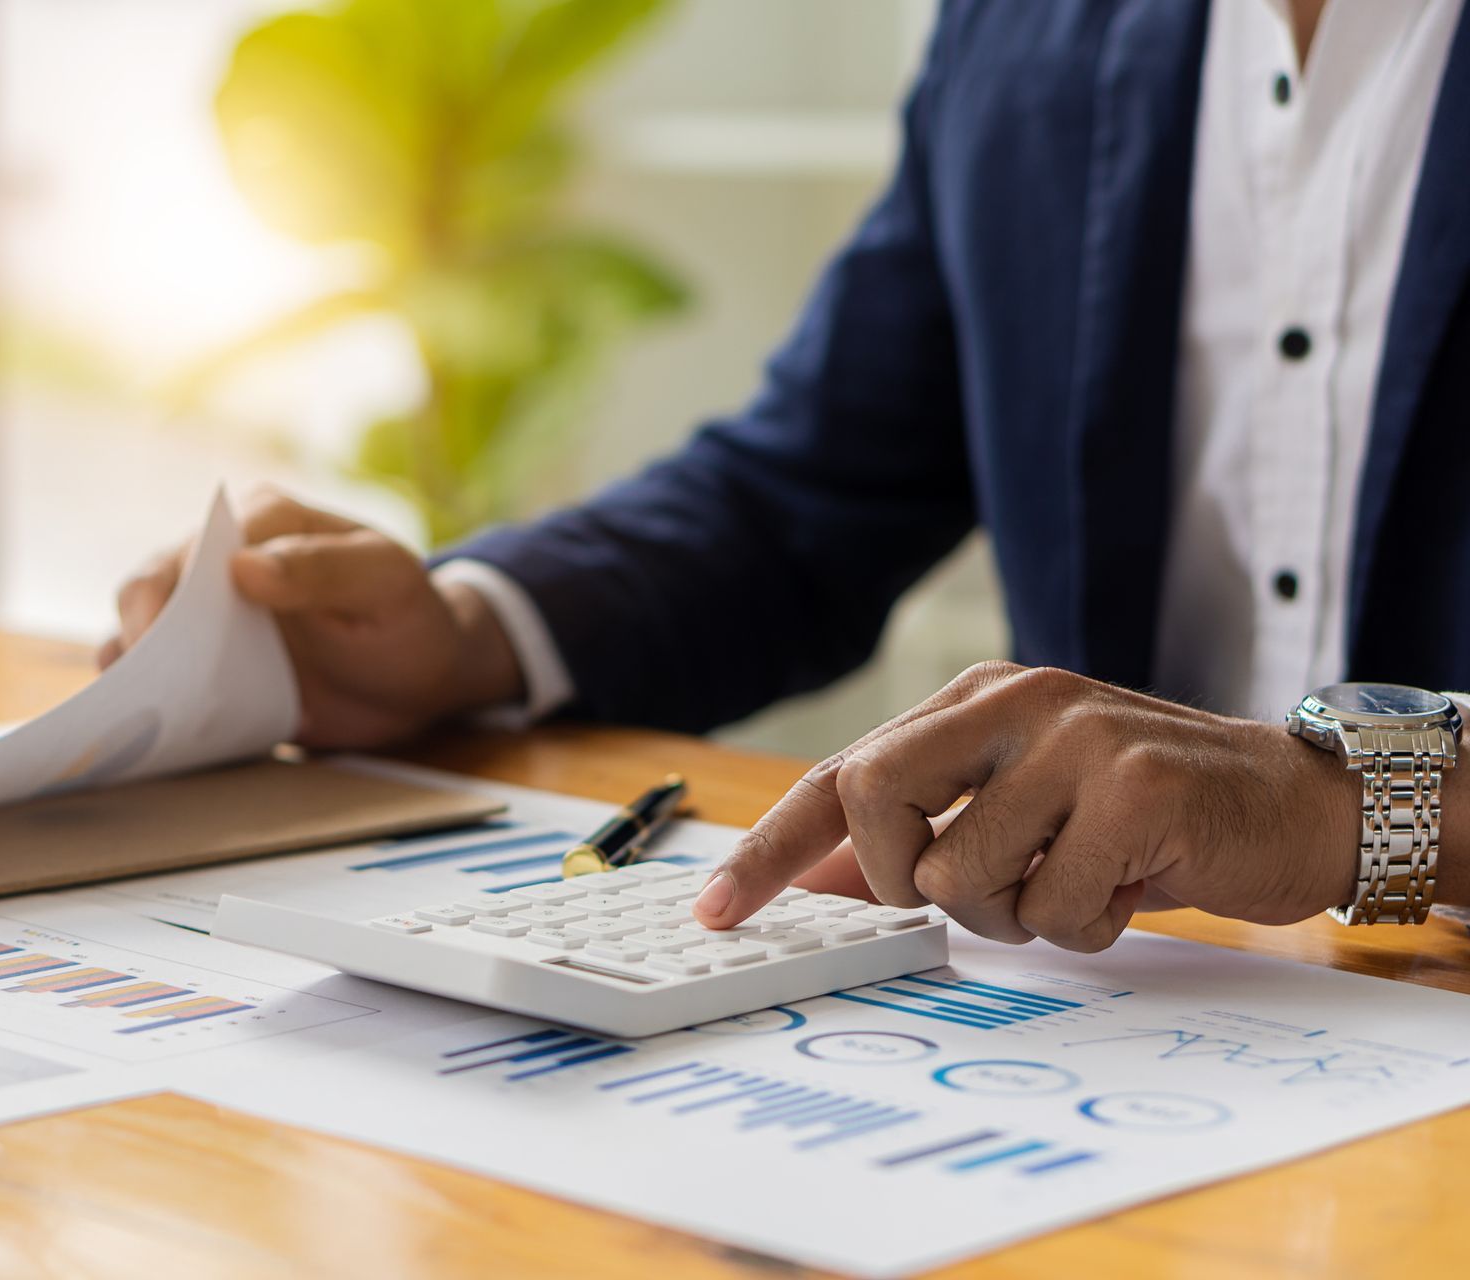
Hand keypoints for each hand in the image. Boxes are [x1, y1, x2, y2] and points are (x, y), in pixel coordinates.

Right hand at [98, 485, 523, 748]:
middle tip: (143, 691)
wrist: (422, 678)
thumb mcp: (387, 584)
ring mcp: (214, 614)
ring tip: (130, 715)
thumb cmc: (411, 617)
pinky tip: (146, 734)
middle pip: (150, 588)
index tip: (160, 644)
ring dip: (131, 672)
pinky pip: (163, 680)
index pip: (195, 548)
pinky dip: (147, 703)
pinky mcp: (211, 664)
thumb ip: (324, 568)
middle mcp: (226, 559)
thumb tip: (243, 565)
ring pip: (142, 633)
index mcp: (265, 520)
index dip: (167, 593)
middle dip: (137, 637)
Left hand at [691, 662, 1357, 950]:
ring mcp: (1074, 739)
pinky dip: (1084, 926)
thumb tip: (808, 886)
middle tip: (978, 894)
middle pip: (872, 804)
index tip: (716, 909)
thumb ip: (920, 838)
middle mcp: (1014, 702)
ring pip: (960, 877)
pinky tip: (1130, 885)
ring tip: (1077, 882)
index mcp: (973, 702)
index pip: (841, 774)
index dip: (770, 847)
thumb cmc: (1140, 815)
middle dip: (905, 882)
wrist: (1293, 801)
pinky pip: (1052, 909)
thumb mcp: (1018, 809)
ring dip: (1015, 915)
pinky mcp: (1133, 790)